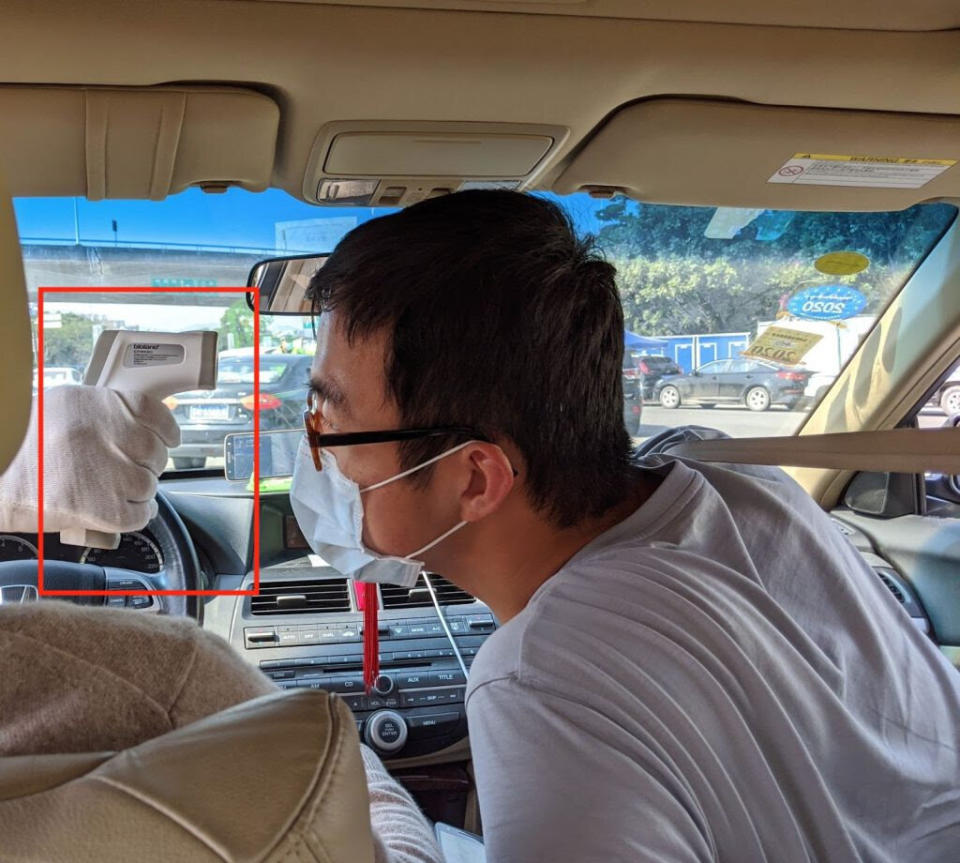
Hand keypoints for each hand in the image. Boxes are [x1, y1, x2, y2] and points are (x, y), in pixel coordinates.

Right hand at [0, 385, 179, 533]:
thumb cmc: (20, 445)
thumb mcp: (62, 409)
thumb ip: (103, 414)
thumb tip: (143, 426)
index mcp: (95, 406)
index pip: (153, 412)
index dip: (165, 429)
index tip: (168, 439)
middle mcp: (104, 436)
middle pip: (154, 453)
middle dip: (148, 464)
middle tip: (130, 470)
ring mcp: (105, 473)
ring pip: (148, 485)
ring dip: (140, 492)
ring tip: (117, 491)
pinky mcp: (101, 509)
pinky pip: (138, 515)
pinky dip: (136, 516)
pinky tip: (123, 512)